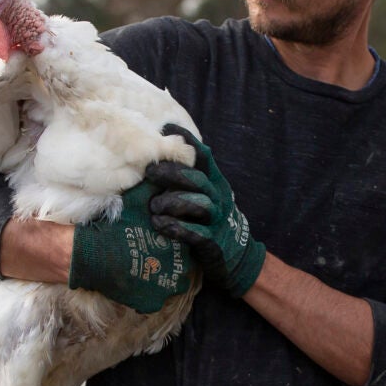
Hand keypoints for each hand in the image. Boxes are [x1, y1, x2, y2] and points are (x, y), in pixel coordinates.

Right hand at [67, 181, 196, 313]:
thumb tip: (175, 168)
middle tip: (152, 252)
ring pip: (172, 284)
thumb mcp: (140, 199)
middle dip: (172, 259)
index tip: (161, 236)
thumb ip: (160, 186)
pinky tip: (136, 280)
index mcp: (181, 242)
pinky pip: (156, 298)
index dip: (176, 239)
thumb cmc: (117, 225)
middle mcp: (181, 268)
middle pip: (184, 265)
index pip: (190, 242)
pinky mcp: (151, 303)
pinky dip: (148, 292)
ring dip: (162, 277)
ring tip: (143, 266)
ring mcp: (167, 289)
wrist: (92, 253)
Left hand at [146, 124, 267, 296]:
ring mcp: (217, 220)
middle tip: (150, 171)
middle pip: (197, 179)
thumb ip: (183, 180)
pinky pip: (196, 233)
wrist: (235, 256)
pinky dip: (177, 228)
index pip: (202, 157)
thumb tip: (151, 160)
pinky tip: (160, 225)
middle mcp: (217, 197)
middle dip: (173, 173)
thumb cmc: (208, 221)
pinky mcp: (213, 243)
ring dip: (173, 203)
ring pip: (199, 204)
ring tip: (154, 207)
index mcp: (214, 182)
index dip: (187, 142)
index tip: (167, 128)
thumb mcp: (201, 195)